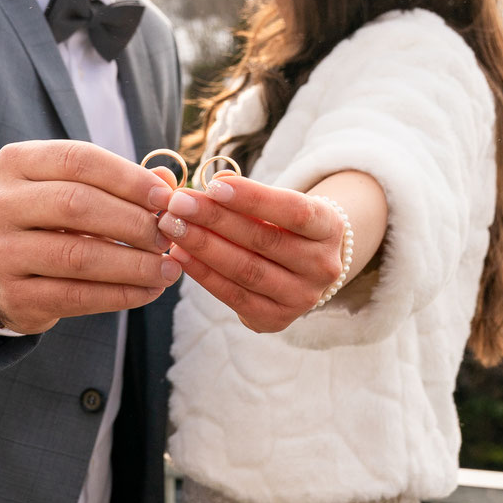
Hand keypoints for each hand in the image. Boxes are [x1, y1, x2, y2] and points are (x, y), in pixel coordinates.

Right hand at [0, 140, 179, 333]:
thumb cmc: (49, 221)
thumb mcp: (74, 190)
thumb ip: (119, 182)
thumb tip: (168, 183)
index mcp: (16, 163)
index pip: (77, 159)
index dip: (127, 177)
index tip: (164, 197)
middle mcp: (0, 204)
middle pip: (75, 204)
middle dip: (132, 221)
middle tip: (167, 236)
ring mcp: (1, 252)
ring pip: (77, 255)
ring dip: (133, 264)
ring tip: (167, 268)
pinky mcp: (13, 296)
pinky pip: (76, 296)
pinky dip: (120, 295)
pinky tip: (148, 291)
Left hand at [157, 176, 347, 333]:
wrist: (304, 268)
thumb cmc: (284, 225)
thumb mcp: (279, 205)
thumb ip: (248, 196)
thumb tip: (213, 183)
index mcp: (330, 228)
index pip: (294, 210)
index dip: (253, 198)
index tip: (212, 185)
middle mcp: (323, 266)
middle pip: (264, 241)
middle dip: (214, 220)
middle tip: (177, 203)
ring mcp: (302, 298)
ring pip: (246, 270)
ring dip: (203, 247)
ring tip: (172, 226)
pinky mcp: (277, 319)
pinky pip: (234, 296)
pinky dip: (203, 274)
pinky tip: (180, 255)